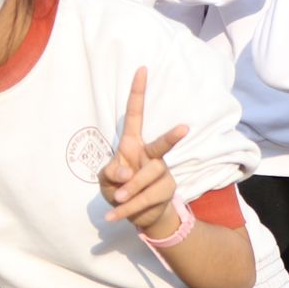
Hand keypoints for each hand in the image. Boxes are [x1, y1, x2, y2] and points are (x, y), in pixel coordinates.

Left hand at [97, 67, 188, 236]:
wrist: (138, 214)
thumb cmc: (118, 188)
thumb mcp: (105, 180)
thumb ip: (110, 173)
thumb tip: (126, 174)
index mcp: (132, 145)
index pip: (136, 115)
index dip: (138, 92)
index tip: (141, 69)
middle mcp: (150, 155)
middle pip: (160, 146)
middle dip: (171, 138)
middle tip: (183, 128)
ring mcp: (161, 173)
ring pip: (146, 180)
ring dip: (127, 192)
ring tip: (118, 199)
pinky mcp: (165, 191)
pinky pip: (143, 200)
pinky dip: (124, 211)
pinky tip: (112, 218)